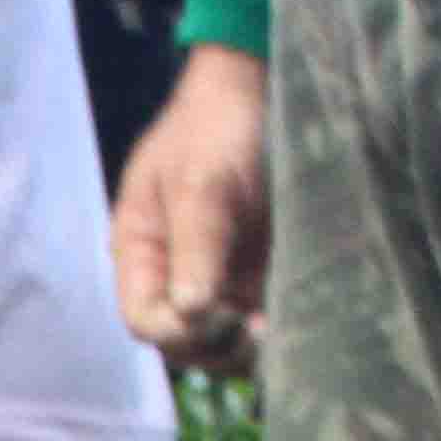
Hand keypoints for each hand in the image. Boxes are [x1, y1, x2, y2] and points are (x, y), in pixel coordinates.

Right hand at [111, 45, 269, 368]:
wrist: (264, 91)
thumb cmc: (216, 127)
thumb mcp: (200, 184)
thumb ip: (195, 248)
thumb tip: (191, 314)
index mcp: (143, 252)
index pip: (144, 319)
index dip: (175, 332)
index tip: (219, 318)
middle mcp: (177, 275)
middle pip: (183, 343)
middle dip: (216, 348)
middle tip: (256, 334)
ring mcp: (220, 279)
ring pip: (225, 343)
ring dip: (249, 350)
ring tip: (280, 335)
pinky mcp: (260, 276)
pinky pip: (261, 320)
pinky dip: (277, 331)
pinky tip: (298, 327)